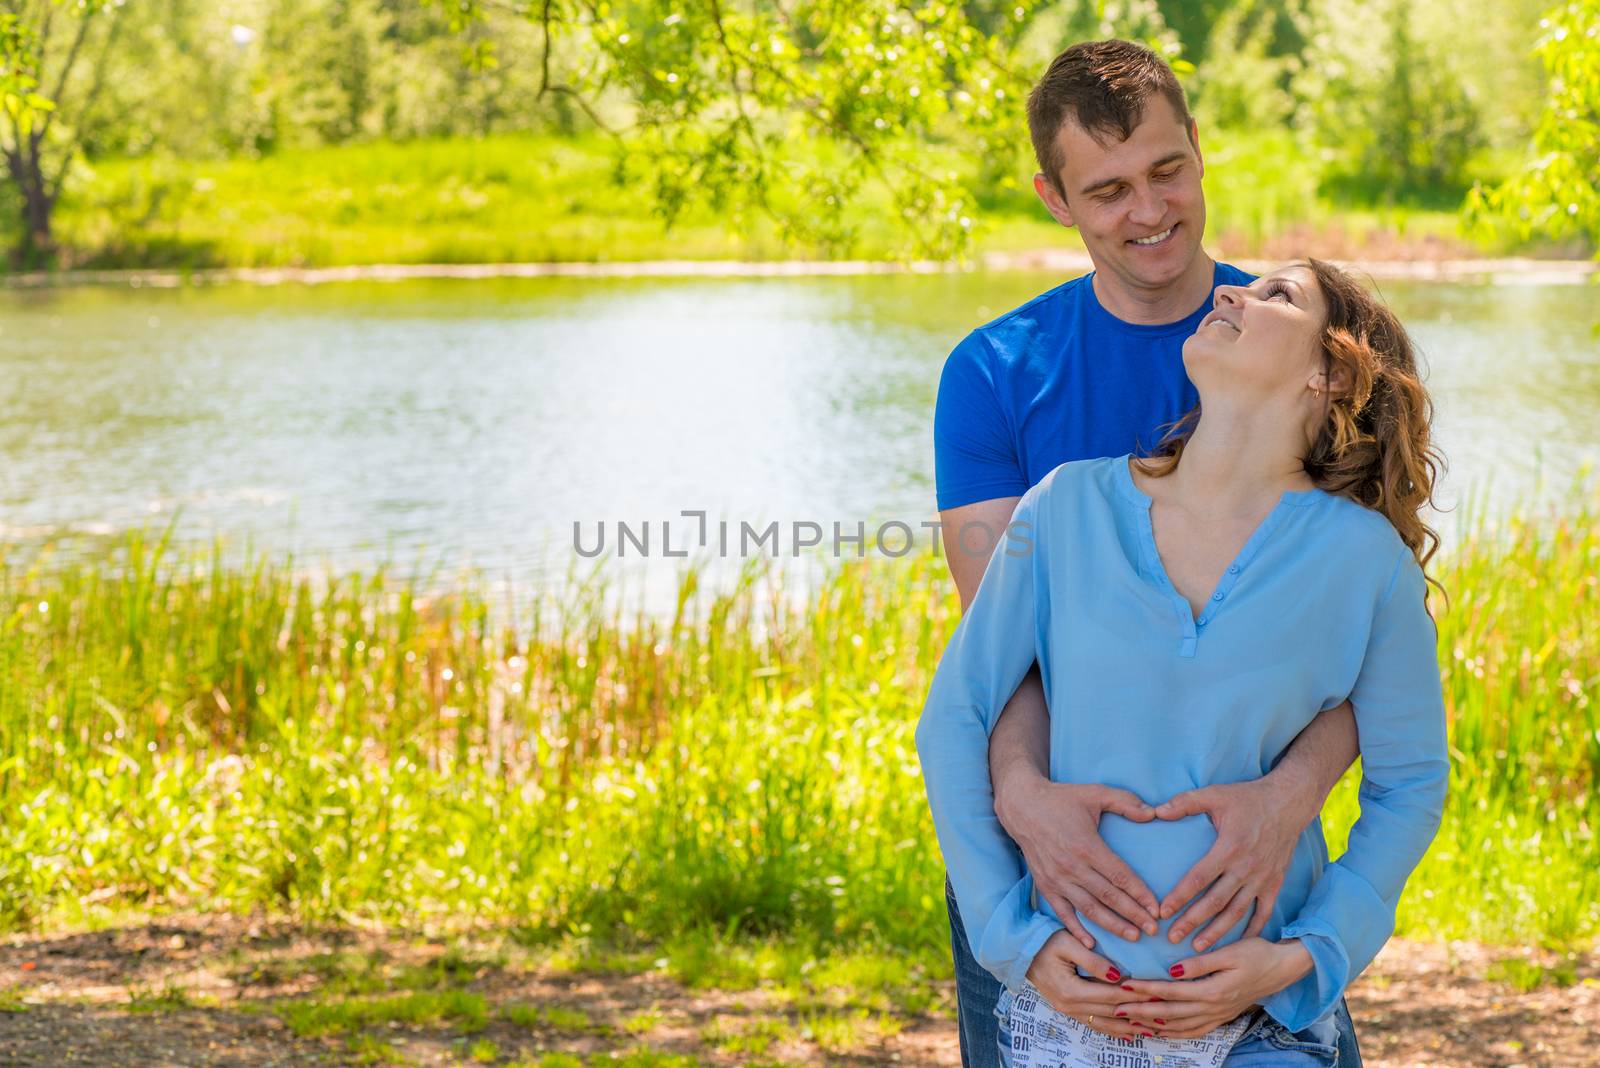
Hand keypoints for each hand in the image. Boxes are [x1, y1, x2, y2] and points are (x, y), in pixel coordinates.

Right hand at [996, 779, 1160, 943]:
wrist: (1021, 806)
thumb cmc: (1061, 799)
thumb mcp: (1094, 792)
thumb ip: (1125, 801)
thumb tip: (1152, 812)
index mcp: (1086, 846)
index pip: (1120, 876)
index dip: (1140, 894)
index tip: (1157, 908)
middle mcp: (1071, 866)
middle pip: (1108, 896)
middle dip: (1133, 915)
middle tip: (1154, 929)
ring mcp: (1056, 878)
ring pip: (1089, 908)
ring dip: (1112, 925)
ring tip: (1133, 936)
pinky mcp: (1044, 885)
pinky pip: (1063, 912)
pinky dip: (1076, 929)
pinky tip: (1092, 943)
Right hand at [1025, 930, 1147, 1040]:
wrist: (1022, 954)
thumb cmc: (1045, 943)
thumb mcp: (1067, 943)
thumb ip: (1092, 960)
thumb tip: (1117, 975)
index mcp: (1071, 990)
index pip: (1111, 995)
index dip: (1135, 996)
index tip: (1157, 994)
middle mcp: (1070, 1006)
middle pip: (1112, 1013)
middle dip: (1139, 1014)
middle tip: (1164, 1014)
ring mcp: (1069, 1011)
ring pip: (1105, 1024)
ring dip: (1129, 1028)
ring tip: (1153, 1029)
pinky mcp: (1069, 1011)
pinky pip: (1095, 1025)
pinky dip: (1114, 1030)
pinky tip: (1129, 1034)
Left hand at [1113, 937, 1314, 1039]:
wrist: (1282, 969)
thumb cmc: (1256, 954)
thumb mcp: (1230, 952)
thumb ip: (1200, 963)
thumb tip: (1172, 970)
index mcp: (1213, 991)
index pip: (1171, 992)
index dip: (1146, 990)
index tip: (1124, 986)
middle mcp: (1213, 1008)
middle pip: (1170, 1013)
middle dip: (1140, 1012)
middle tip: (1115, 1008)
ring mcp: (1217, 1016)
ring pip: (1179, 1026)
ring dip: (1152, 1025)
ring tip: (1129, 1022)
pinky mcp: (1221, 1017)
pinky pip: (1193, 1031)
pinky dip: (1173, 1033)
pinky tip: (1159, 1030)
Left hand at [1153, 776, 1311, 948]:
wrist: (1288, 803)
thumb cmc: (1247, 798)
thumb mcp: (1214, 794)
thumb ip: (1184, 802)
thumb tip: (1156, 811)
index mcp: (1228, 848)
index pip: (1198, 878)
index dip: (1180, 896)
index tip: (1162, 912)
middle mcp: (1246, 868)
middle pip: (1215, 902)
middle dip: (1192, 922)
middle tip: (1172, 938)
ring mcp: (1262, 878)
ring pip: (1237, 912)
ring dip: (1217, 931)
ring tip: (1198, 948)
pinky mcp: (1275, 883)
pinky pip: (1264, 912)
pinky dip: (1252, 929)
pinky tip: (1238, 943)